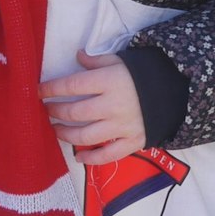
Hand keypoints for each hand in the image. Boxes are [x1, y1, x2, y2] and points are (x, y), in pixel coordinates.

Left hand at [41, 50, 144, 164]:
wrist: (176, 92)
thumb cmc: (144, 74)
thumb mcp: (121, 60)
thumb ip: (97, 61)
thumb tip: (77, 57)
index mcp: (109, 81)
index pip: (72, 86)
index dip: (51, 89)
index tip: (38, 91)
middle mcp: (112, 105)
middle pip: (75, 113)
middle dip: (56, 112)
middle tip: (48, 111)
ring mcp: (122, 126)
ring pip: (85, 136)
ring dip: (66, 135)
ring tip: (57, 130)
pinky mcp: (133, 142)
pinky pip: (108, 155)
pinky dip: (91, 159)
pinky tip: (79, 157)